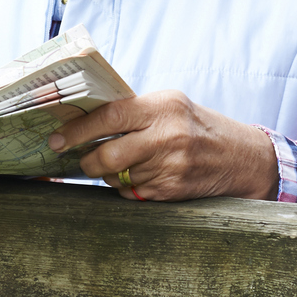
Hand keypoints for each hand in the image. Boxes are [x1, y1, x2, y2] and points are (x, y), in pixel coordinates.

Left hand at [47, 90, 279, 201]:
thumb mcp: (170, 105)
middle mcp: (168, 136)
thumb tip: (82, 120)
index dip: (77, 130)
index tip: (55, 139)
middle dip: (86, 161)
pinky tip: (142, 175)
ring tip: (124, 163)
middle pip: (107, 155)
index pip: (109, 117)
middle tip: (79, 160)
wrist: (240, 157)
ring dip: (109, 174)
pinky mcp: (172, 190)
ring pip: (116, 177)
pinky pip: (131, 191)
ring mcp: (171, 166)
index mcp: (163, 107)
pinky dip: (127, 186)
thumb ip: (134, 111)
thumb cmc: (196, 125)